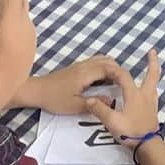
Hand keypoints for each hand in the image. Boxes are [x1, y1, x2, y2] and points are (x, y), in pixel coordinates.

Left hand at [10, 56, 124, 113]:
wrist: (36, 91)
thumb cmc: (54, 99)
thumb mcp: (75, 105)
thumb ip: (94, 103)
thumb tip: (111, 100)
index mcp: (86, 74)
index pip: (109, 68)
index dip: (120, 74)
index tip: (128, 84)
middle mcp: (84, 66)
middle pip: (107, 61)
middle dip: (118, 70)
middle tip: (123, 84)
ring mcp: (80, 65)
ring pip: (101, 60)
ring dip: (111, 68)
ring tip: (115, 83)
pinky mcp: (76, 68)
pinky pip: (95, 62)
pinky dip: (103, 68)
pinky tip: (102, 81)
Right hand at [84, 49, 161, 145]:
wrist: (148, 146)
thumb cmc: (131, 132)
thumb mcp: (112, 121)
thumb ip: (100, 109)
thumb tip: (89, 99)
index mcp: (135, 95)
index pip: (124, 77)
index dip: (115, 71)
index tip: (107, 67)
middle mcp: (145, 95)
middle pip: (151, 75)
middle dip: (152, 62)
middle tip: (152, 51)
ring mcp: (151, 103)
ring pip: (154, 84)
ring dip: (153, 73)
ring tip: (152, 67)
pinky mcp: (153, 111)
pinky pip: (153, 93)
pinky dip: (151, 86)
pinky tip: (149, 91)